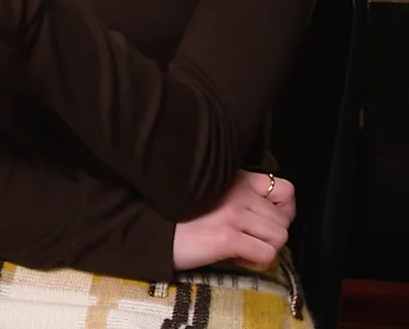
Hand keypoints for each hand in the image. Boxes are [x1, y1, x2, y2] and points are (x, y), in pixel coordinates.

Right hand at [172, 171, 294, 272]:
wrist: (155, 229)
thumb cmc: (184, 214)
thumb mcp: (216, 193)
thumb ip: (242, 195)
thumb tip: (272, 213)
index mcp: (239, 178)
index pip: (286, 190)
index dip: (285, 211)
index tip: (268, 223)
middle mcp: (240, 192)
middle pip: (284, 220)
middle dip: (272, 236)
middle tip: (251, 241)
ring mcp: (235, 214)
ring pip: (279, 237)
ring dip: (266, 249)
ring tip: (244, 249)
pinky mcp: (228, 237)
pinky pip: (266, 254)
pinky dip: (257, 262)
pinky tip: (238, 258)